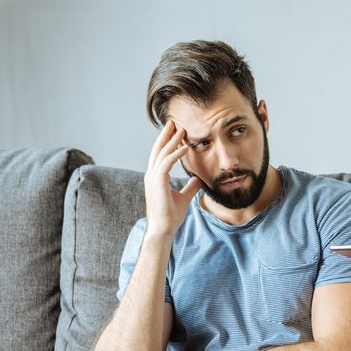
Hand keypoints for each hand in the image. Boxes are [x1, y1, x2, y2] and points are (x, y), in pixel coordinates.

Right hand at [144, 121, 201, 237]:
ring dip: (172, 141)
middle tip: (173, 122)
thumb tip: (198, 179)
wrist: (163, 229)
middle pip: (158, 149)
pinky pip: (167, 163)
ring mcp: (153, 178)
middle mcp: (151, 175)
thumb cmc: (170, 216)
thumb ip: (189, 187)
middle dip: (166, 135)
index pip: (160, 155)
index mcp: (156, 177)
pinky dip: (176, 154)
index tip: (175, 131)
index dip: (167, 142)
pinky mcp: (158, 182)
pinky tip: (185, 148)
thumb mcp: (183, 197)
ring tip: (181, 130)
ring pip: (162, 153)